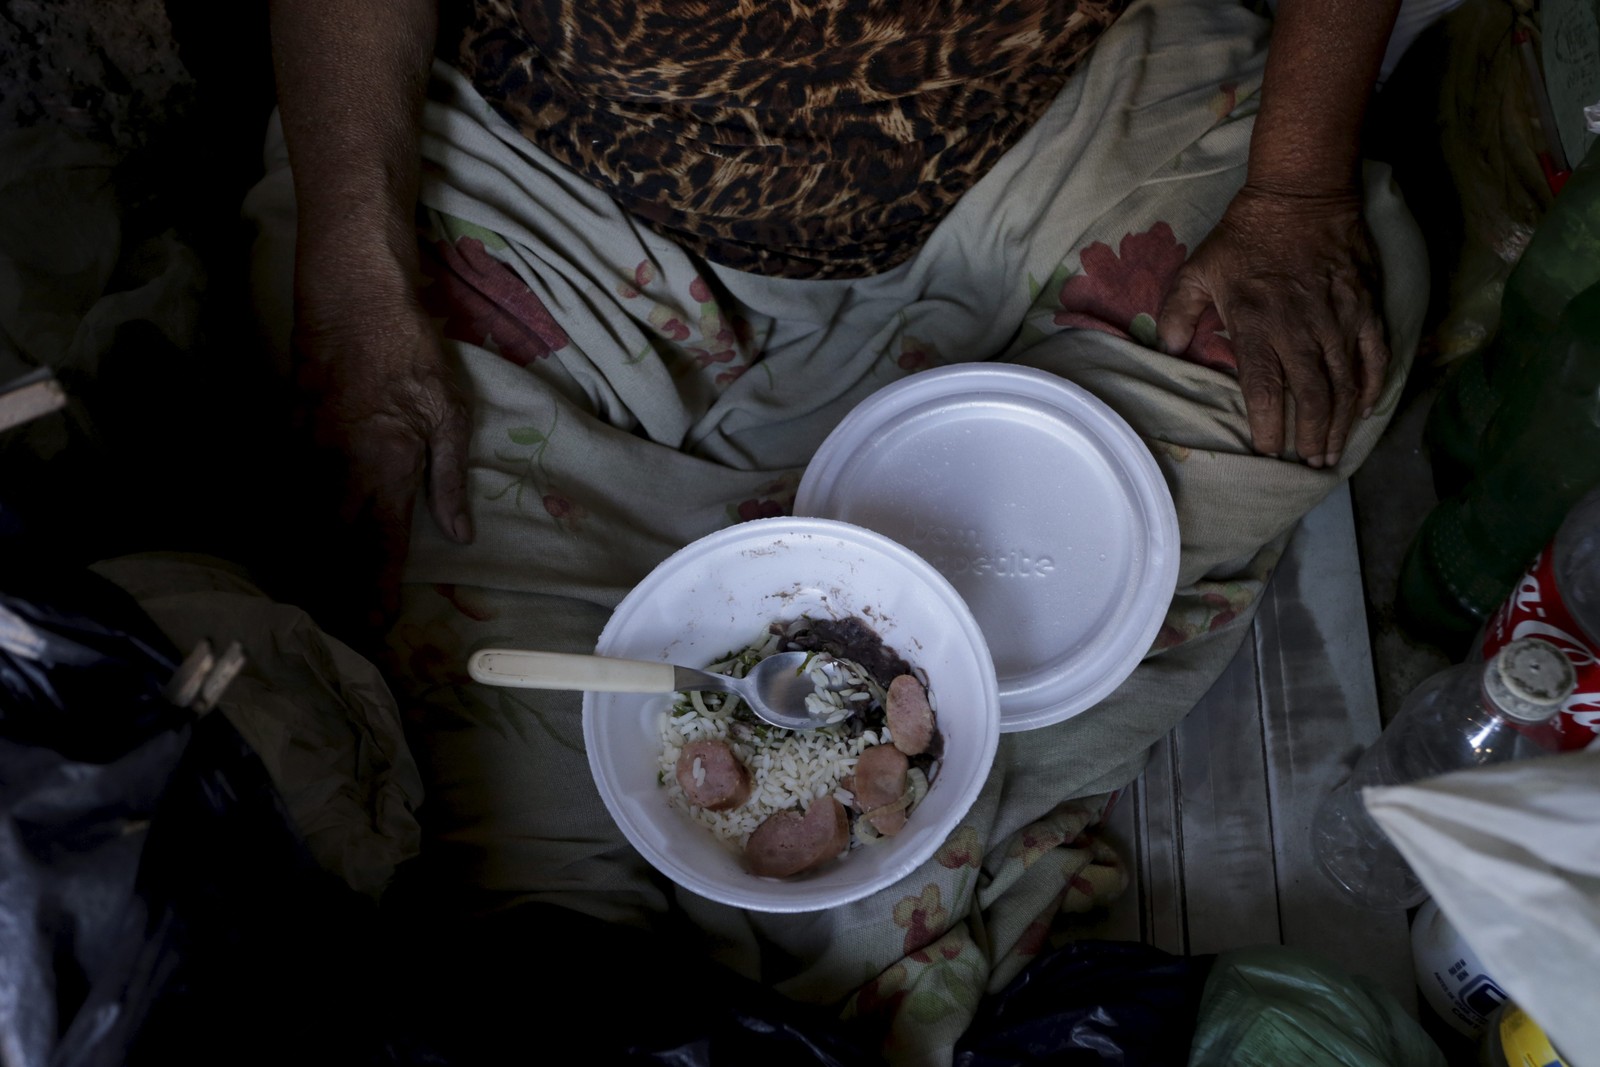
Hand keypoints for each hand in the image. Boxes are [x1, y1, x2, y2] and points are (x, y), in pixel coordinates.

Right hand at [292, 278, 472, 629]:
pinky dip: (282, 523)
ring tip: (309, 600)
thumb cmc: (411, 350)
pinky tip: (282, 543)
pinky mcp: (286, 431)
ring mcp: (306, 452)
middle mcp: (339, 471)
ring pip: (301, 524)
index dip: (378, 588)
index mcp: (385, 470)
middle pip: (331, 548)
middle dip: (334, 591)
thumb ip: (449, 478)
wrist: (352, 299)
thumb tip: (458, 534)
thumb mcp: (449, 412)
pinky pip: (282, 490)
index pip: (381, 546)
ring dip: (305, 564)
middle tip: (337, 626)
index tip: (377, 622)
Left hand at [1156, 184, 1388, 467]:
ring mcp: (1338, 320)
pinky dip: (1372, 388)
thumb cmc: (1244, 237)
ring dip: (1339, 425)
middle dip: (1309, 438)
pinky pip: (1375, 356)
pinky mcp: (1365, 307)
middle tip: (1307, 465)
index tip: (1266, 453)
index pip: (1263, 392)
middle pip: (1310, 399)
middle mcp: (1300, 330)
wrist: (1301, 194)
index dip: (1267, 429)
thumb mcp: (1197, 270)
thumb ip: (1177, 314)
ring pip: (1344, 385)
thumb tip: (1165, 353)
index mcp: (1256, 326)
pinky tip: (1363, 412)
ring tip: (1331, 454)